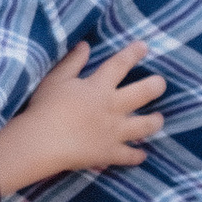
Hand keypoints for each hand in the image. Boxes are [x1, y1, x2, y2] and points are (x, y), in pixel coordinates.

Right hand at [0, 39, 163, 193]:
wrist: (41, 141)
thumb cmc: (45, 108)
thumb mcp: (56, 79)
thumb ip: (72, 62)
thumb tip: (85, 45)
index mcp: (99, 87)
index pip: (120, 64)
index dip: (133, 53)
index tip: (144, 47)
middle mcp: (113, 107)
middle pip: (143, 93)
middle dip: (156, 86)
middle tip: (160, 84)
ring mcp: (114, 132)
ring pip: (145, 126)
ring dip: (154, 122)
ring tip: (158, 119)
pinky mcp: (108, 153)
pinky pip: (128, 156)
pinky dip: (136, 156)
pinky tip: (142, 155)